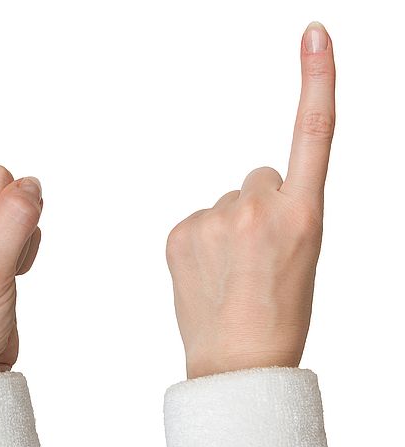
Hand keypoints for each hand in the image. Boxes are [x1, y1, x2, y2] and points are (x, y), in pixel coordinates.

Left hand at [166, 22, 334, 378]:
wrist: (239, 360)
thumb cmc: (279, 312)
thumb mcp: (304, 254)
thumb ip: (281, 211)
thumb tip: (244, 195)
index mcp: (304, 214)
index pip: (313, 134)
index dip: (316, 80)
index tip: (314, 35)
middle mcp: (259, 207)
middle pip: (255, 178)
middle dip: (256, 207)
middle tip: (257, 256)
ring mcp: (215, 220)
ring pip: (223, 202)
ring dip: (226, 228)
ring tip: (231, 273)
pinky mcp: (179, 232)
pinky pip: (193, 221)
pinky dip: (198, 241)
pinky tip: (207, 274)